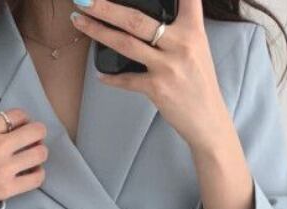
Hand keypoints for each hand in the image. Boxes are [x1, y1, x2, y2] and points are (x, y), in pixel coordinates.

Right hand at [0, 108, 47, 207]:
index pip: (17, 115)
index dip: (24, 119)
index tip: (22, 125)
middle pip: (35, 131)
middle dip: (38, 133)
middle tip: (35, 139)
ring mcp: (5, 168)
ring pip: (39, 154)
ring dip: (40, 154)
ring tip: (34, 157)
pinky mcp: (8, 189)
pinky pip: (36, 179)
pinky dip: (38, 175)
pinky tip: (32, 174)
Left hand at [70, 0, 229, 152]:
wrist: (207, 120)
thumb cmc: (199, 83)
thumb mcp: (198, 48)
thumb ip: (180, 28)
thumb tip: (150, 18)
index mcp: (193, 30)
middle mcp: (180, 44)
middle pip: (136, 19)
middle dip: (106, 7)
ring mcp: (168, 66)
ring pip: (126, 43)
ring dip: (98, 31)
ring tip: (79, 20)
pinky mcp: (157, 88)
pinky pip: (127, 79)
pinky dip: (112, 78)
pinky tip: (101, 75)